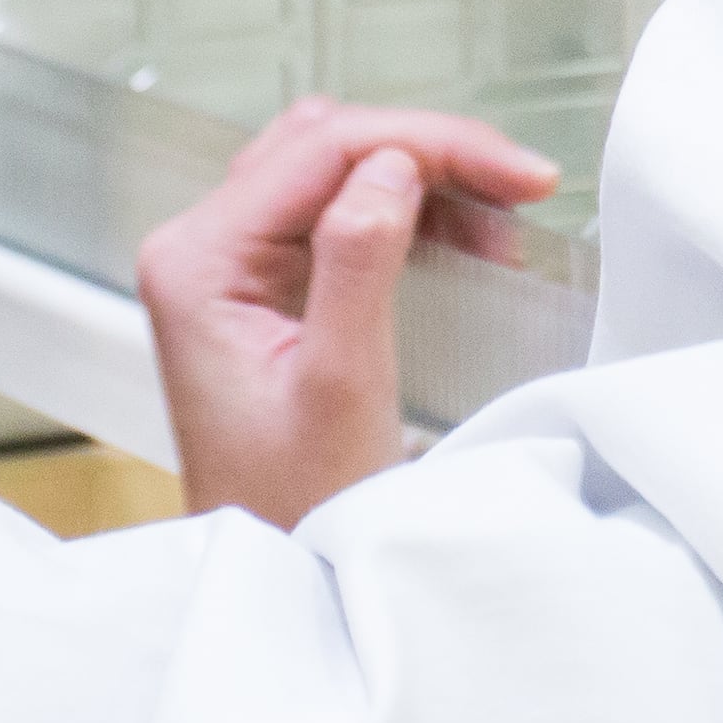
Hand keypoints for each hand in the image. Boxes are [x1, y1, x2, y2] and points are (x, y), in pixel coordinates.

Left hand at [136, 97, 560, 528]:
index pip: (321, 151)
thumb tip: (393, 164)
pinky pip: (333, 212)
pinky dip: (403, 210)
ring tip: (502, 214)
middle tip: (521, 185)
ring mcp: (225, 266)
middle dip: (430, 152)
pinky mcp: (257, 288)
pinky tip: (462, 236)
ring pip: (332, 168)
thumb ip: (359, 263)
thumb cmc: (295, 508)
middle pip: (325, 146)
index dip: (429, 146)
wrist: (275, 577)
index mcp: (200, 262)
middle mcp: (200, 249)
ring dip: (421, 176)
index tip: (519, 175)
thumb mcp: (339, 385)